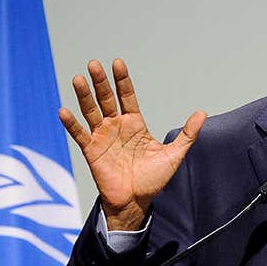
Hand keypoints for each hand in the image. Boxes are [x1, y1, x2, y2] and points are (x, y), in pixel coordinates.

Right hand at [60, 58, 205, 230]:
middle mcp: (116, 126)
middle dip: (100, 82)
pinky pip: (79, 135)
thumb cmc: (153, 179)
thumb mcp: (174, 155)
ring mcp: (102, 137)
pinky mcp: (91, 151)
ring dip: (84, 96)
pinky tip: (64, 111)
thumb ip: (187, 134)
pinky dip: (71, 124)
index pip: (127, 96)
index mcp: (134, 123)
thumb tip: (202, 113)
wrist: (136, 202)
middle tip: (94, 64)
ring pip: (91, 112)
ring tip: (78, 79)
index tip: (117, 63)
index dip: (122, 80)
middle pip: (107, 98)